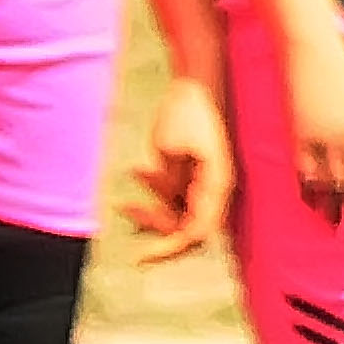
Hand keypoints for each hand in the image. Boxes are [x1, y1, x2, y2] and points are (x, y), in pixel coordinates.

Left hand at [119, 78, 228, 261]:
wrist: (195, 88)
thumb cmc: (188, 113)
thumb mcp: (171, 148)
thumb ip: (171, 183)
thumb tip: (168, 210)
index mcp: (216, 187)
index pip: (195, 233)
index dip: (169, 249)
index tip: (142, 255)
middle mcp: (213, 191)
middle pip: (186, 229)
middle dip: (155, 224)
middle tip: (127, 208)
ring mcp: (202, 185)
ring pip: (176, 214)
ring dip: (152, 203)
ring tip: (136, 173)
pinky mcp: (191, 177)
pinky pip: (171, 197)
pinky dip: (154, 190)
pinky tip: (139, 170)